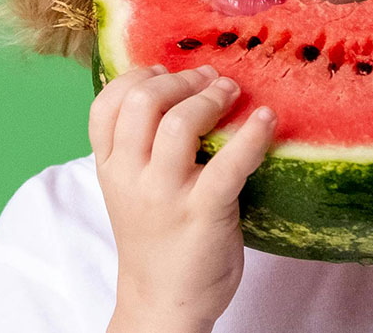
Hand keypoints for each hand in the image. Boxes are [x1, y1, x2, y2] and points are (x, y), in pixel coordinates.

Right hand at [90, 64, 277, 332]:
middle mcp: (131, 176)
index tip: (166, 71)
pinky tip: (266, 119)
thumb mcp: (130, 189)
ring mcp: (166, 195)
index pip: (106, 103)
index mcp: (109, 167)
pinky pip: (230, 162)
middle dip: (180, 80)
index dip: (137, 76)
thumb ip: (139, 147)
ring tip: (232, 93)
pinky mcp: (204, 212)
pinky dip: (252, 133)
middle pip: (141, 102)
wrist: (165, 301)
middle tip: (210, 80)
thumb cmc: (156, 238)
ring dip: (211, 98)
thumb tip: (176, 91)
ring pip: (179, 123)